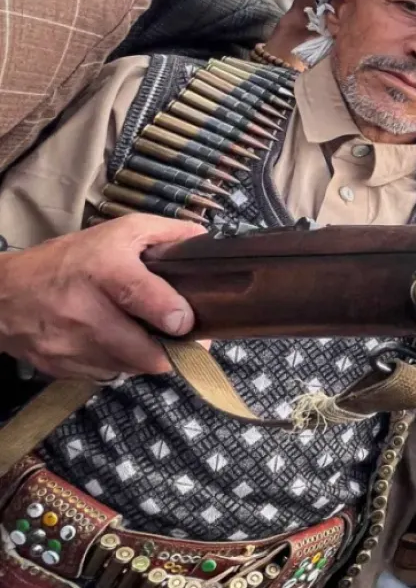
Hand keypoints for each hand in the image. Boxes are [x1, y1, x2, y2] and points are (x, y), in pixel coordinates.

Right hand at [0, 216, 204, 380]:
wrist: (3, 296)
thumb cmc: (70, 260)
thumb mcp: (118, 232)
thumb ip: (165, 234)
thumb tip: (203, 241)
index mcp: (103, 270)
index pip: (139, 294)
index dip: (171, 312)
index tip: (186, 321)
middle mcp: (85, 311)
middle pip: (143, 351)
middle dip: (171, 347)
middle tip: (181, 336)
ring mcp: (71, 344)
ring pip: (131, 368)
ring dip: (147, 357)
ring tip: (149, 336)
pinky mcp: (63, 368)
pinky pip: (108, 375)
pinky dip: (121, 364)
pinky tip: (120, 344)